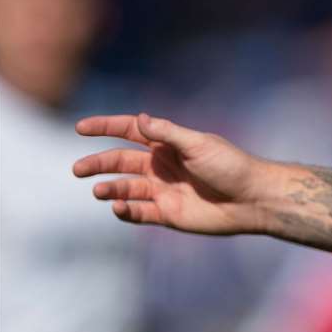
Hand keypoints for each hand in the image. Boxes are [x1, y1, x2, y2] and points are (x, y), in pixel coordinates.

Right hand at [73, 112, 277, 234]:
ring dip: (110, 189)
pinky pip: (138, 212)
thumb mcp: (198, 144)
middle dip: (98, 163)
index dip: (105, 127)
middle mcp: (161, 165)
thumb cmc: (230, 166)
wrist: (252, 199)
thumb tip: (139, 118)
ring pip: (125, 188)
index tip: (80, 128)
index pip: (129, 131)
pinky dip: (125, 211)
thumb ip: (167, 133)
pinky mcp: (167, 213)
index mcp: (168, 144)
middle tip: (78, 168)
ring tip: (99, 191)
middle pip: (120, 161)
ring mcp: (163, 189)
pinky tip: (118, 208)